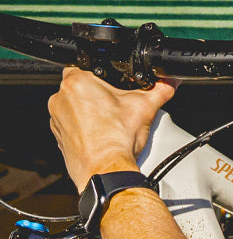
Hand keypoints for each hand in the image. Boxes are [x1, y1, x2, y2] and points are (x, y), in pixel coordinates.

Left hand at [48, 67, 177, 192]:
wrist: (106, 170)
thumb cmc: (117, 141)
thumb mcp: (145, 108)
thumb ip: (159, 91)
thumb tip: (168, 83)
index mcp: (77, 82)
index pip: (87, 67)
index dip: (104, 78)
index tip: (115, 90)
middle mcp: (60, 98)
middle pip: (82, 88)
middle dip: (98, 96)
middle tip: (116, 109)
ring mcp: (57, 118)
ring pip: (75, 107)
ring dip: (89, 113)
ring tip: (110, 125)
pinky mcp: (59, 136)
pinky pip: (71, 126)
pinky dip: (83, 130)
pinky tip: (101, 137)